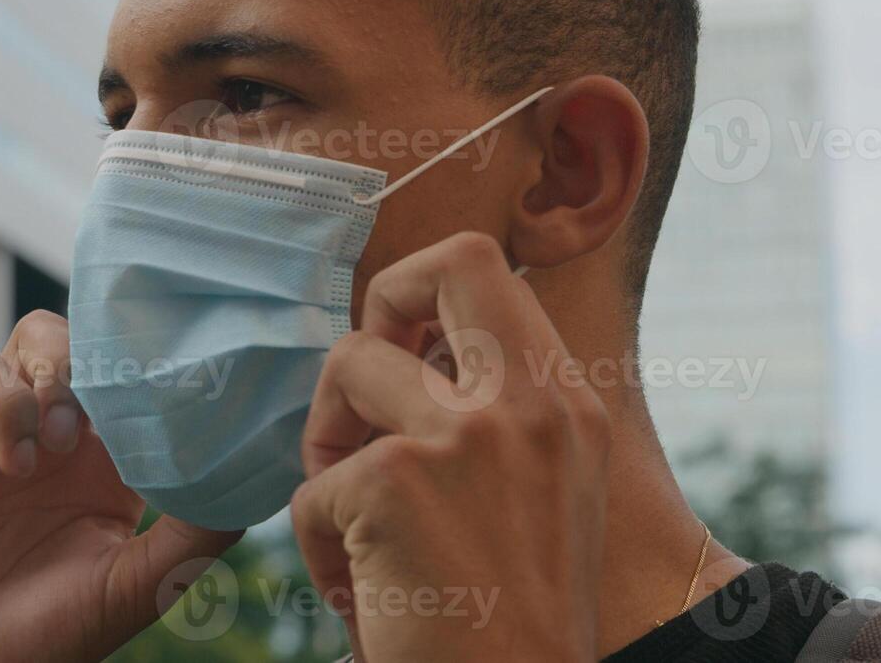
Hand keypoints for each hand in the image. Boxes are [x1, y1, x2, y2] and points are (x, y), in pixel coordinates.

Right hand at [0, 310, 240, 662]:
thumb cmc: (45, 635)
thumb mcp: (137, 587)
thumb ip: (193, 535)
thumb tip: (251, 484)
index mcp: (112, 464)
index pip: (141, 383)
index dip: (159, 370)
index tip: (178, 380)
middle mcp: (61, 436)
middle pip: (92, 344)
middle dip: (105, 362)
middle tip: (103, 418)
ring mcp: (3, 427)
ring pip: (38, 338)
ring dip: (55, 373)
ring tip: (56, 440)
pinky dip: (3, 398)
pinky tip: (14, 459)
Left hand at [292, 233, 610, 661]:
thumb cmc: (513, 615)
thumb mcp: (542, 491)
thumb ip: (496, 412)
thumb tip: (405, 344)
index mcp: (569, 405)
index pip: (489, 272)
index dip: (422, 294)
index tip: (402, 354)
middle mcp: (530, 406)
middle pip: (442, 265)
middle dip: (378, 307)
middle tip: (365, 386)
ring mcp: (464, 437)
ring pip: (347, 365)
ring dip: (328, 446)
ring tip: (353, 525)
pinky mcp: (394, 483)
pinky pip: (312, 486)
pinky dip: (319, 544)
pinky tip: (365, 596)